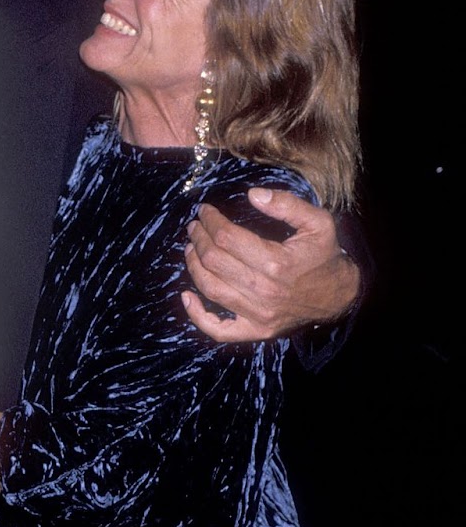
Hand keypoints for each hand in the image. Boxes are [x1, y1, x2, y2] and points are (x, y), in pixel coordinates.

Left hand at [181, 187, 360, 341]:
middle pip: (214, 261)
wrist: (340, 296)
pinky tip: (186, 296)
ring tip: (190, 248)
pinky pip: (217, 329)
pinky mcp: (255, 331)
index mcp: (275, 262)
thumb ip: (287, 204)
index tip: (204, 211)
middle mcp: (262, 291)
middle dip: (198, 239)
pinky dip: (196, 315)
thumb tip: (252, 194)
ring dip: (193, 266)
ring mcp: (257, 315)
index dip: (210, 221)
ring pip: (210, 288)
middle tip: (195, 227)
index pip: (226, 237)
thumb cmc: (325, 256)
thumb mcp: (318, 222)